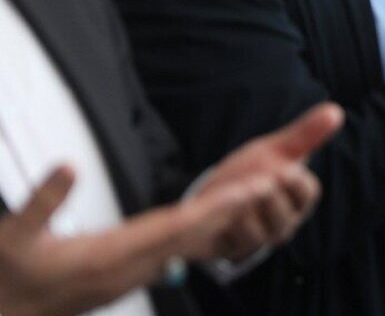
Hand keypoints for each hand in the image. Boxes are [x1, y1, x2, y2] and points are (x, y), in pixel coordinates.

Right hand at [0, 104, 339, 315]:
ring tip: (257, 194)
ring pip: (186, 245)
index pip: (177, 227)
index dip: (218, 206)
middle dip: (235, 208)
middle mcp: (128, 269)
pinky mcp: (121, 277)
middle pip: (194, 235)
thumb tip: (68, 165)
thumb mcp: (13, 240)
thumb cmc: (4, 279)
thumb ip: (43, 203)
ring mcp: (127, 276)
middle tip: (276, 182)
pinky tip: (213, 223)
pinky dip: (196, 234)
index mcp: (110, 258)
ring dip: (222, 220)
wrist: (3, 315)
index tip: (253, 187)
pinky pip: (170, 252)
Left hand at [193, 102, 342, 259]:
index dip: (297, 182)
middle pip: (284, 216)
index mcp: (297, 199)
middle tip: (259, 182)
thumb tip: (336, 110)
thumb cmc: (253, 171)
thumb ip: (304, 134)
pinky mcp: (236, 250)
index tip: (285, 169)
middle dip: (270, 198)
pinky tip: (222, 211)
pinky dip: (228, 225)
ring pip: (260, 232)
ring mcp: (260, 240)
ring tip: (238, 192)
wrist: (214, 196)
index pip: (307, 193)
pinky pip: (235, 243)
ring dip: (247, 210)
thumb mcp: (275, 150)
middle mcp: (283, 223)